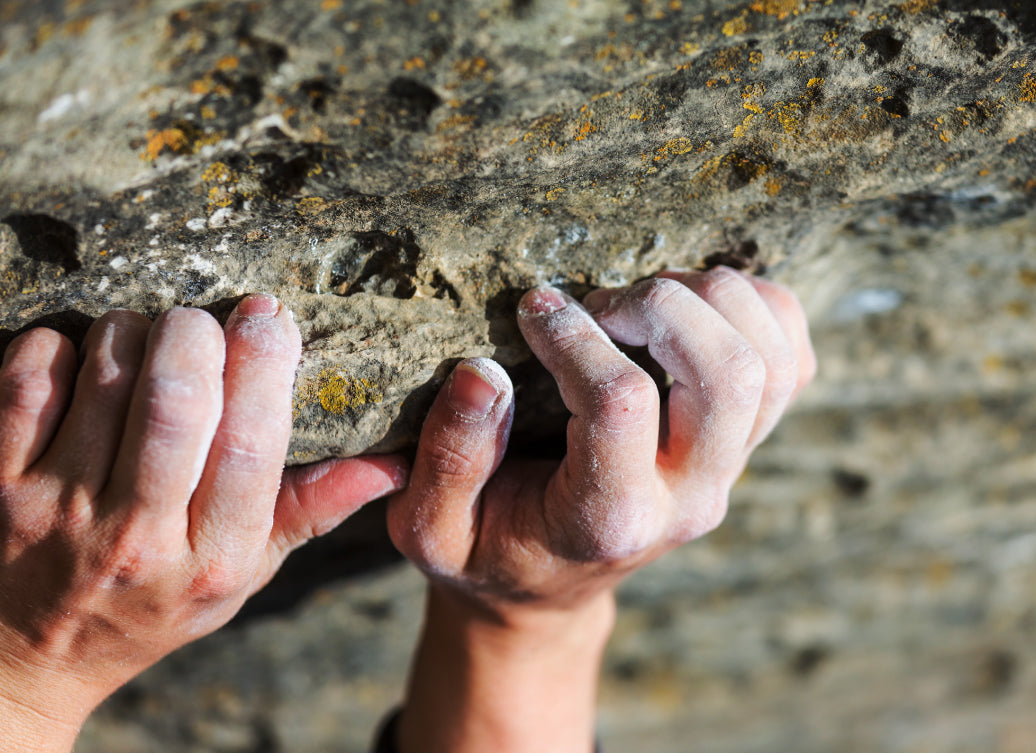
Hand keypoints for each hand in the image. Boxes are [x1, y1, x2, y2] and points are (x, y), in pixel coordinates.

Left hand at [0, 295, 406, 751]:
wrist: (27, 656)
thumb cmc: (152, 603)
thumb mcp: (243, 573)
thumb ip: (310, 510)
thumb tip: (391, 463)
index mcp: (211, 556)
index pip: (251, 444)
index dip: (265, 364)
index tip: (270, 316)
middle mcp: (136, 537)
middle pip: (178, 401)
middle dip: (198, 334)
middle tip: (204, 321)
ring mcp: (57, 510)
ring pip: (108, 377)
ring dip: (136, 331)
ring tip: (149, 336)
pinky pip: (32, 379)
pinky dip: (63, 347)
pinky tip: (84, 360)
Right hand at [387, 267, 814, 752]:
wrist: (549, 588)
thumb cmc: (487, 550)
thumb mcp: (435, 529)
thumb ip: (449, 459)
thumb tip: (481, 372)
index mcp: (608, 518)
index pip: (620, 402)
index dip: (573, 336)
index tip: (531, 311)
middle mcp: (687, 495)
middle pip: (728, 374)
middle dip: (661, 305)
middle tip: (599, 303)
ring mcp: (728, 469)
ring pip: (771, 360)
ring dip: (712, 300)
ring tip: (641, 300)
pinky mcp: (747, 441)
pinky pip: (793, 358)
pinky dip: (757, 311)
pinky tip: (691, 308)